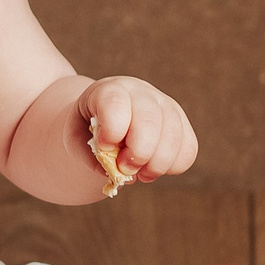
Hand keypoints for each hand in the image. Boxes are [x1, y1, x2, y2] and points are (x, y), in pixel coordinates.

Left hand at [79, 77, 197, 191]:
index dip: (112, 130)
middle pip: (149, 121)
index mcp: (110, 90)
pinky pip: (189, 149)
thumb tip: (116, 172)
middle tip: (125, 169)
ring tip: (139, 174)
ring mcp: (166, 106)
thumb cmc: (89, 128)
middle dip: (138, 154)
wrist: (108, 118)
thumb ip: (88, 155)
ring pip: (173, 137)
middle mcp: (142, 93)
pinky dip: (173, 167)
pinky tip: (153, 169)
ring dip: (156, 166)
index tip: (104, 147)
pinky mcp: (182, 123)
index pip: (115, 102)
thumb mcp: (76, 138)